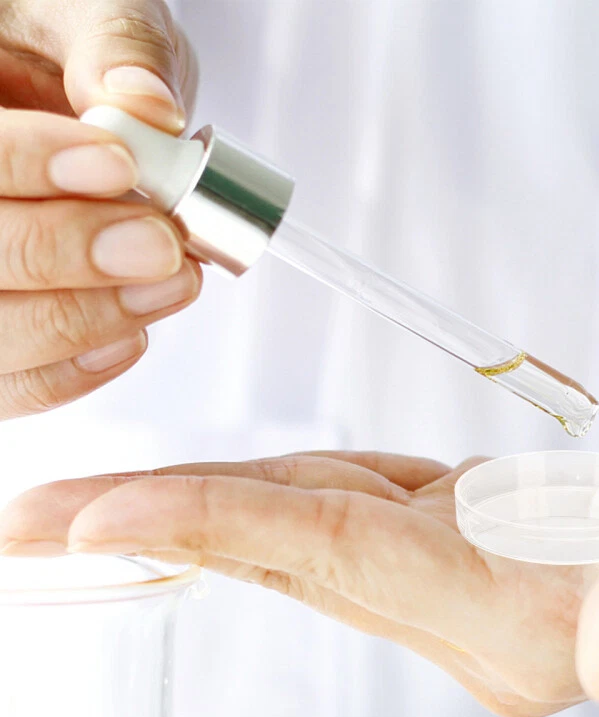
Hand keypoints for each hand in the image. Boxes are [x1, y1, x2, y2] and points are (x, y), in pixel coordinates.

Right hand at [0, 0, 200, 417]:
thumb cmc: (64, 52)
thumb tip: (149, 106)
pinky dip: (76, 370)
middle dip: (66, 253)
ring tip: (171, 281)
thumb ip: (114, 50)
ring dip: (86, 317)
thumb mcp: (85, 16)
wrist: (63, 93)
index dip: (26, 162)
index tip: (117, 163)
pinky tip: (133, 333)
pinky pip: (13, 387)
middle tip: (162, 243)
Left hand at [2, 392, 598, 716]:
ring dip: (221, 515)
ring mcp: (495, 596)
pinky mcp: (507, 554)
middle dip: (168, 529)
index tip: (82, 512)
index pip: (338, 555)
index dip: (209, 525)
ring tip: (108, 500)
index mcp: (545, 618)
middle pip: (303, 558)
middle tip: (36, 512)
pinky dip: (303, 497)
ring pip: (328, 541)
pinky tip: (261, 482)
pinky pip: (377, 522)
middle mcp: (497, 624)